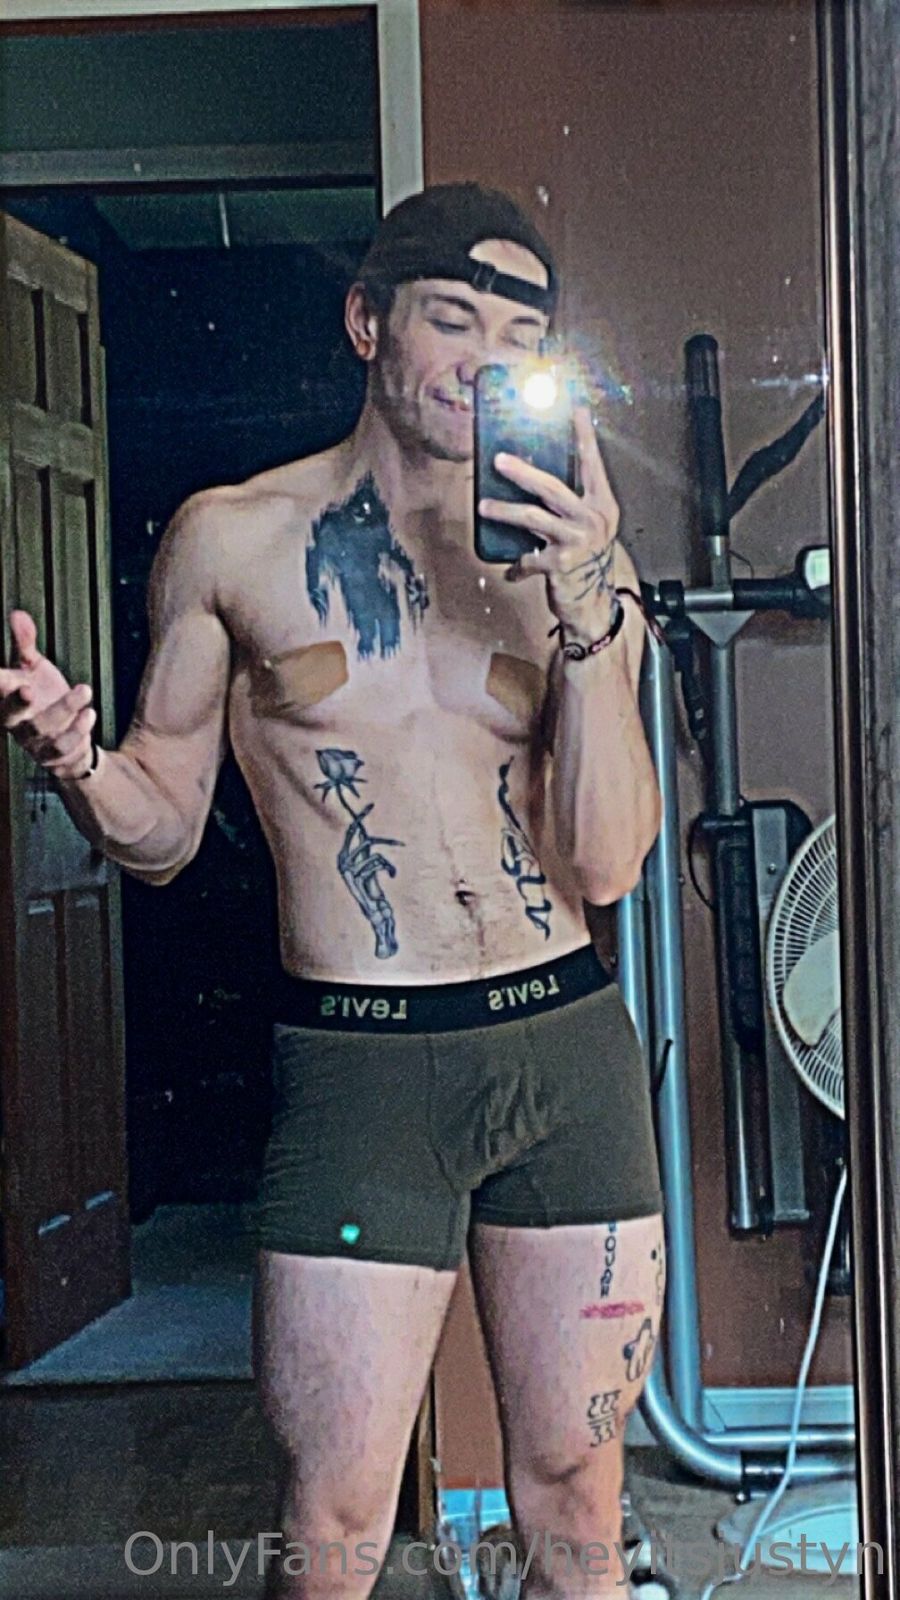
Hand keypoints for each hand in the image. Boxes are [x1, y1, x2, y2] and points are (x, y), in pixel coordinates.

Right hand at [0, 611, 96, 778]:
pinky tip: (90, 713)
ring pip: (42, 728)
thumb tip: (17, 613)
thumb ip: (24, 643)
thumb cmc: (42, 694)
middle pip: (8, 714)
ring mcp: (34, 739)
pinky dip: (78, 731)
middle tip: (26, 688)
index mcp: (5, 696)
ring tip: (85, 689)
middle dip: (16, 702)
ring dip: (64, 708)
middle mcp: (15, 720)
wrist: (65, 734)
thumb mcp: (32, 666)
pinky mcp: (54, 754)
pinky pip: (63, 747)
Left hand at [477, 406, 619, 639]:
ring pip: (532, 517)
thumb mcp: (586, 526)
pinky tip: (510, 571)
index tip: (577, 410)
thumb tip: (531, 475)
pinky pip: (527, 558)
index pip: (592, 465)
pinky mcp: (560, 564)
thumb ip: (568, 503)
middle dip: (522, 472)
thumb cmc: (585, 558)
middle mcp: (593, 519)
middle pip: (551, 488)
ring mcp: (577, 541)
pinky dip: (516, 566)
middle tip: (498, 459)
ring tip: (483, 506)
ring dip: (503, 511)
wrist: (594, 603)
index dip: (584, 437)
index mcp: (602, 504)